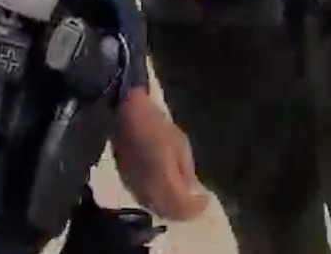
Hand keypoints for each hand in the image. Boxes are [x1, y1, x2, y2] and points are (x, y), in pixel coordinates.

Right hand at [112, 91, 208, 222]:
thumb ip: (186, 172)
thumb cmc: (159, 127)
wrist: (127, 117)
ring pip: (154, 209)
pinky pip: (144, 201)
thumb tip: (192, 190)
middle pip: (167, 212)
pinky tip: (166, 195)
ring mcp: (133, 187)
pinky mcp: (125, 183)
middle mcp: (147, 188)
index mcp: (163, 177)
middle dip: (183, 212)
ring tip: (183, 201)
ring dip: (170, 210)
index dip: (195, 207)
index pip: (181, 205)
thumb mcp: (181, 146)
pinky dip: (157, 203)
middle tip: (196, 204)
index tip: (205, 200)